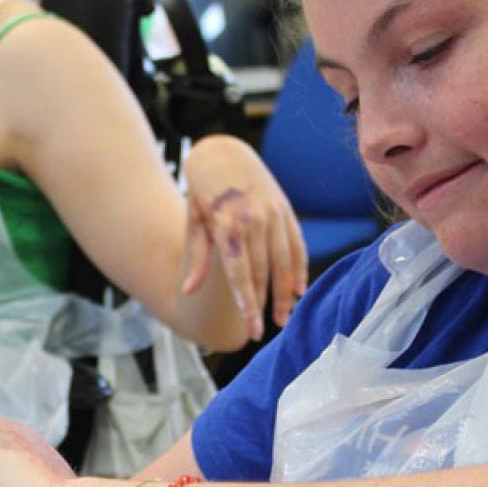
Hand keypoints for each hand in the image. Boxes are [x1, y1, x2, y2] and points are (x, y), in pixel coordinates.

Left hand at [181, 134, 308, 339]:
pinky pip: (296, 244)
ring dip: (285, 293)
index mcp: (228, 224)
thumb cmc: (203, 192)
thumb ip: (198, 258)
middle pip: (263, 272)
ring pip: (283, 261)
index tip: (251, 329)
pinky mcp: (285, 209)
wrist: (223, 154)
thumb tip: (187, 291)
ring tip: (283, 318)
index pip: (240, 274)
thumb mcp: (195, 222)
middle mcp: (254, 219)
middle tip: (262, 332)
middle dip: (264, 305)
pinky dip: (299, 268)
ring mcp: (273, 213)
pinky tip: (300, 289)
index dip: (247, 304)